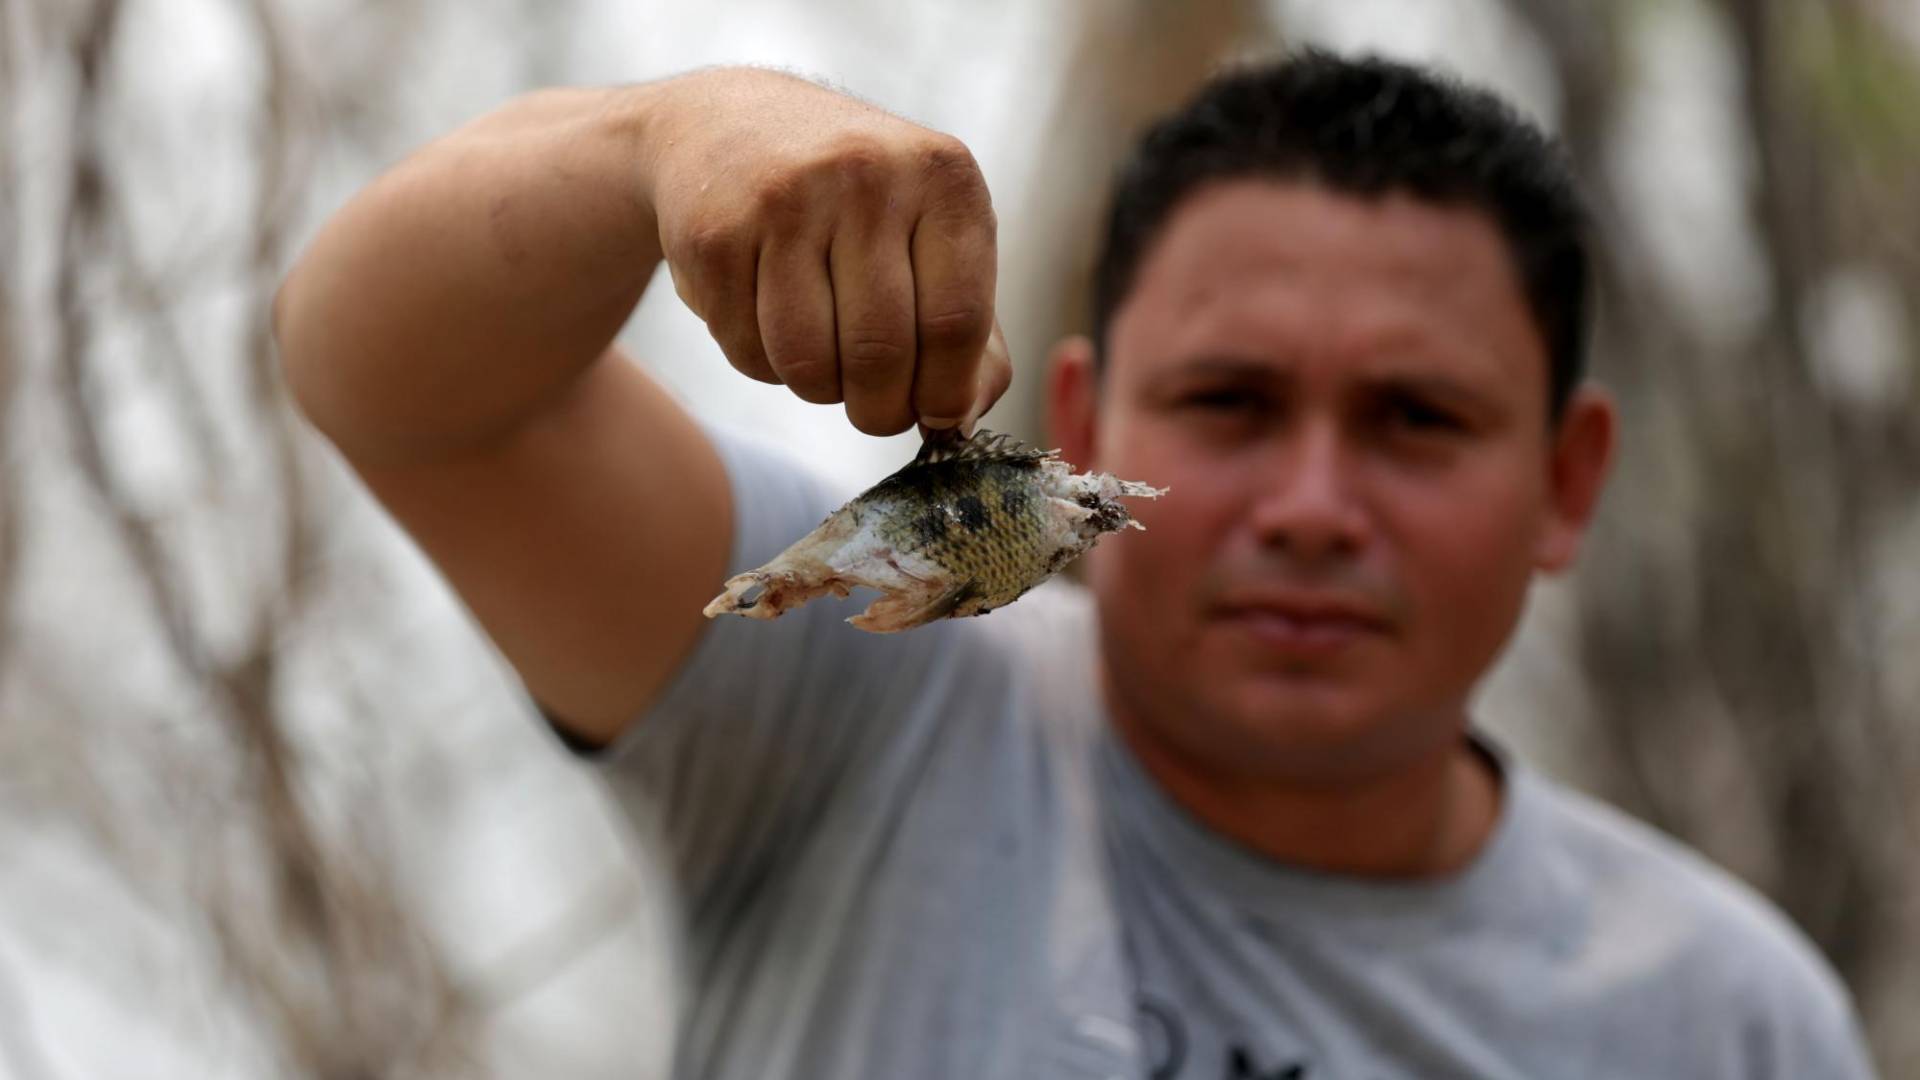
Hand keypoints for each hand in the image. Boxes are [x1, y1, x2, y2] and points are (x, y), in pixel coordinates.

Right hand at [640, 69, 1011, 435]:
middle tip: (875, 411)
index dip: (947, 391)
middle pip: (883, 352)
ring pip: (810, 364)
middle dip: (881, 410)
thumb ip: (973, 334)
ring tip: (825, 361)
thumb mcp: (933, 236)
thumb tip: (958, 421)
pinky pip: (749, 352)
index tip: (938, 417)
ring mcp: (785, 200)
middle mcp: (867, 175)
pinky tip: (770, 323)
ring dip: (820, 390)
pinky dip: (765, 366)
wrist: (726, 124)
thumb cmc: (856, 203)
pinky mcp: (716, 234)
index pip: (957, 320)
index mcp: (943, 176)